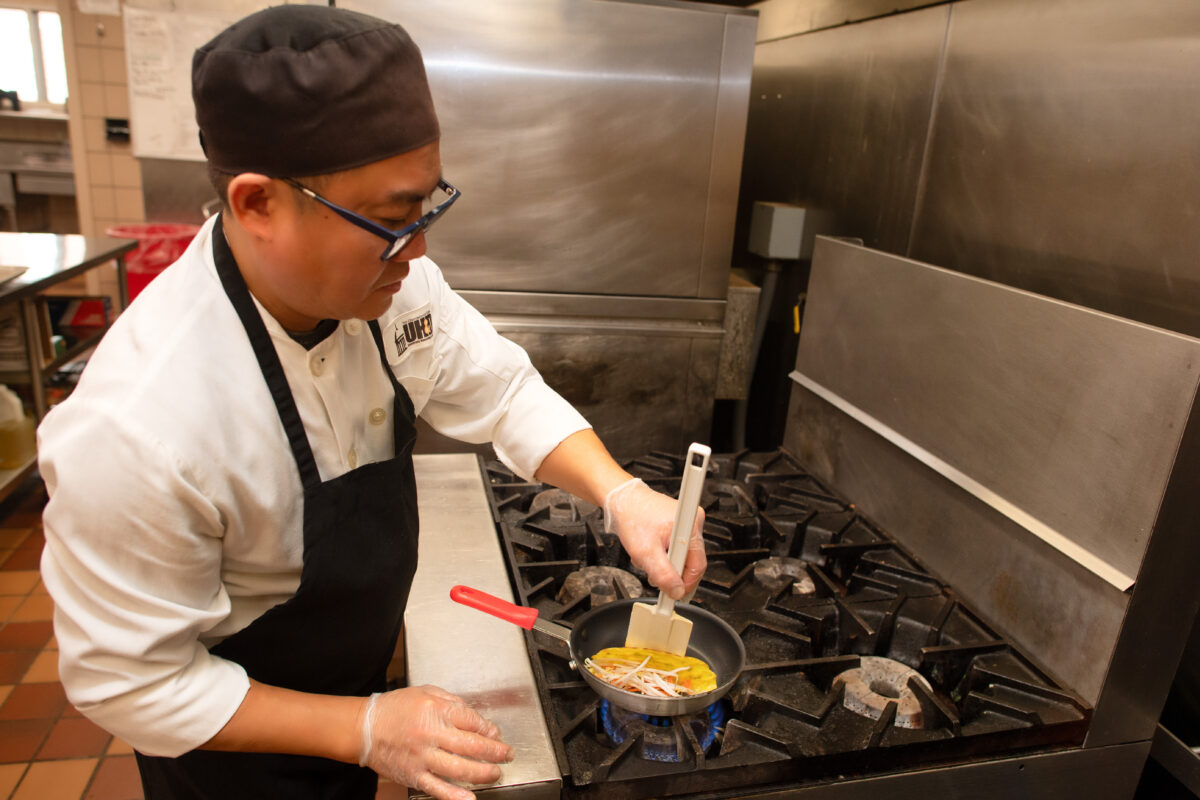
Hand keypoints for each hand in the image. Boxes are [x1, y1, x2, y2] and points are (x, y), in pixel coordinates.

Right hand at [358, 685, 512, 799]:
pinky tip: (469, 799)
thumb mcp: (426, 692)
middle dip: (494, 752)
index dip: (489, 729)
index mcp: (435, 710)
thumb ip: (451, 703)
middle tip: (507, 755)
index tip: (497, 734)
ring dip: (482, 773)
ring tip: (495, 773)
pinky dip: (454, 796)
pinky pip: (437, 787)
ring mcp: (422, 756)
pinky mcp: (413, 775)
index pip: (471, 721)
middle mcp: (430, 734)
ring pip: (458, 768)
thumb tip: (475, 718)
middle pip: (470, 745)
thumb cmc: (395, 709)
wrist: (364, 728)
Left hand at [604, 478, 706, 599]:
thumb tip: (676, 591)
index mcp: (690, 526)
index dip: (685, 584)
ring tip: (648, 555)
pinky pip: (676, 548)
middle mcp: (693, 522)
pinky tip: (651, 548)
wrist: (623, 501)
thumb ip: (663, 574)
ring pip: (681, 556)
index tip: (674, 594)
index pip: (698, 566)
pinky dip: (663, 553)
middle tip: (653, 572)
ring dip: (664, 563)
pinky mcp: (679, 524)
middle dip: (671, 571)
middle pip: (690, 561)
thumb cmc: (632, 517)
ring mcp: (687, 522)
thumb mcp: (645, 552)